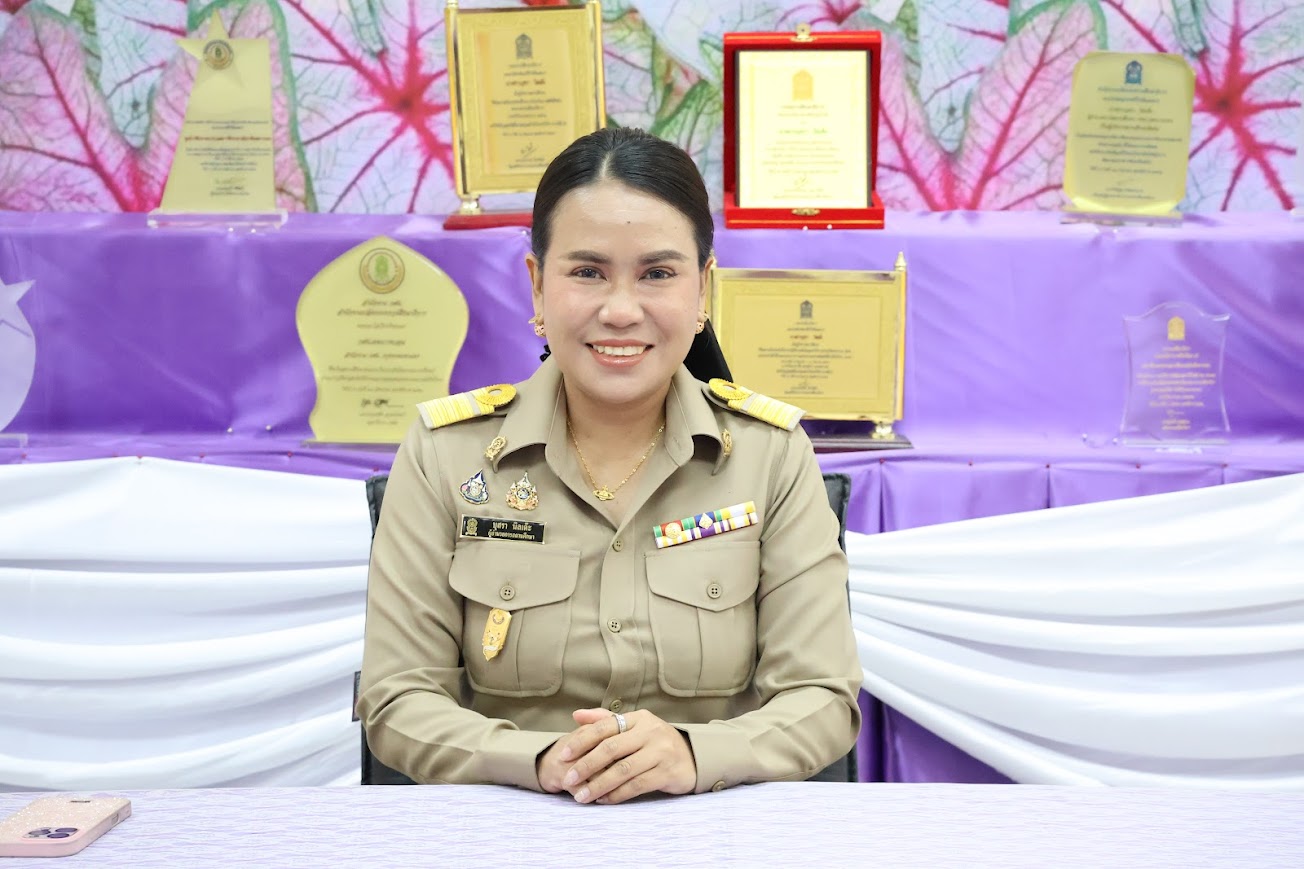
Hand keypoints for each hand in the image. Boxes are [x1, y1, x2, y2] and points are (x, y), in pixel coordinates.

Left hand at [557, 708, 696, 804]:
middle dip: (586, 765)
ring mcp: (661, 752)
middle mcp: (650, 732)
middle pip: (611, 748)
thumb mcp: (634, 726)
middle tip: (568, 779)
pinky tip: (603, 800)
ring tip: (581, 796)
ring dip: (598, 785)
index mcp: (638, 718)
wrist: (691, 757)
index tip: (563, 755)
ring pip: (623, 770)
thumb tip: (576, 715)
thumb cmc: (654, 742)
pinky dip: (617, 794)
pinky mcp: (668, 773)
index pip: (604, 726)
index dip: (581, 741)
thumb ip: (605, 720)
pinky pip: (637, 785)